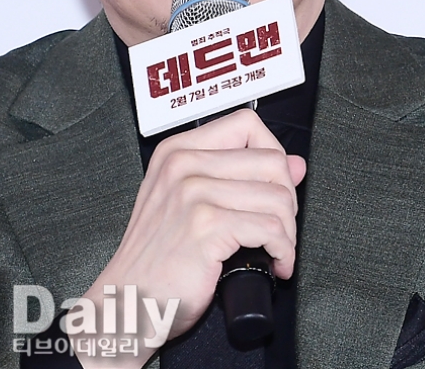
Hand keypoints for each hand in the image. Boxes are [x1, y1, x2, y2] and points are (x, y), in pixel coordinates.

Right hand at [71, 108, 305, 366]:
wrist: (129, 300)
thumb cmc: (158, 256)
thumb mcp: (189, 203)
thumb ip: (237, 176)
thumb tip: (295, 164)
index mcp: (177, 150)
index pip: (246, 124)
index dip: (273, 152)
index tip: (275, 184)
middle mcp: (183, 163)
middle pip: (271, 160)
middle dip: (288, 199)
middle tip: (280, 227)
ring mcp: (193, 192)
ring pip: (277, 197)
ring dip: (288, 232)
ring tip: (277, 250)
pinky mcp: (205, 225)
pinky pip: (270, 229)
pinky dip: (284, 251)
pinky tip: (276, 264)